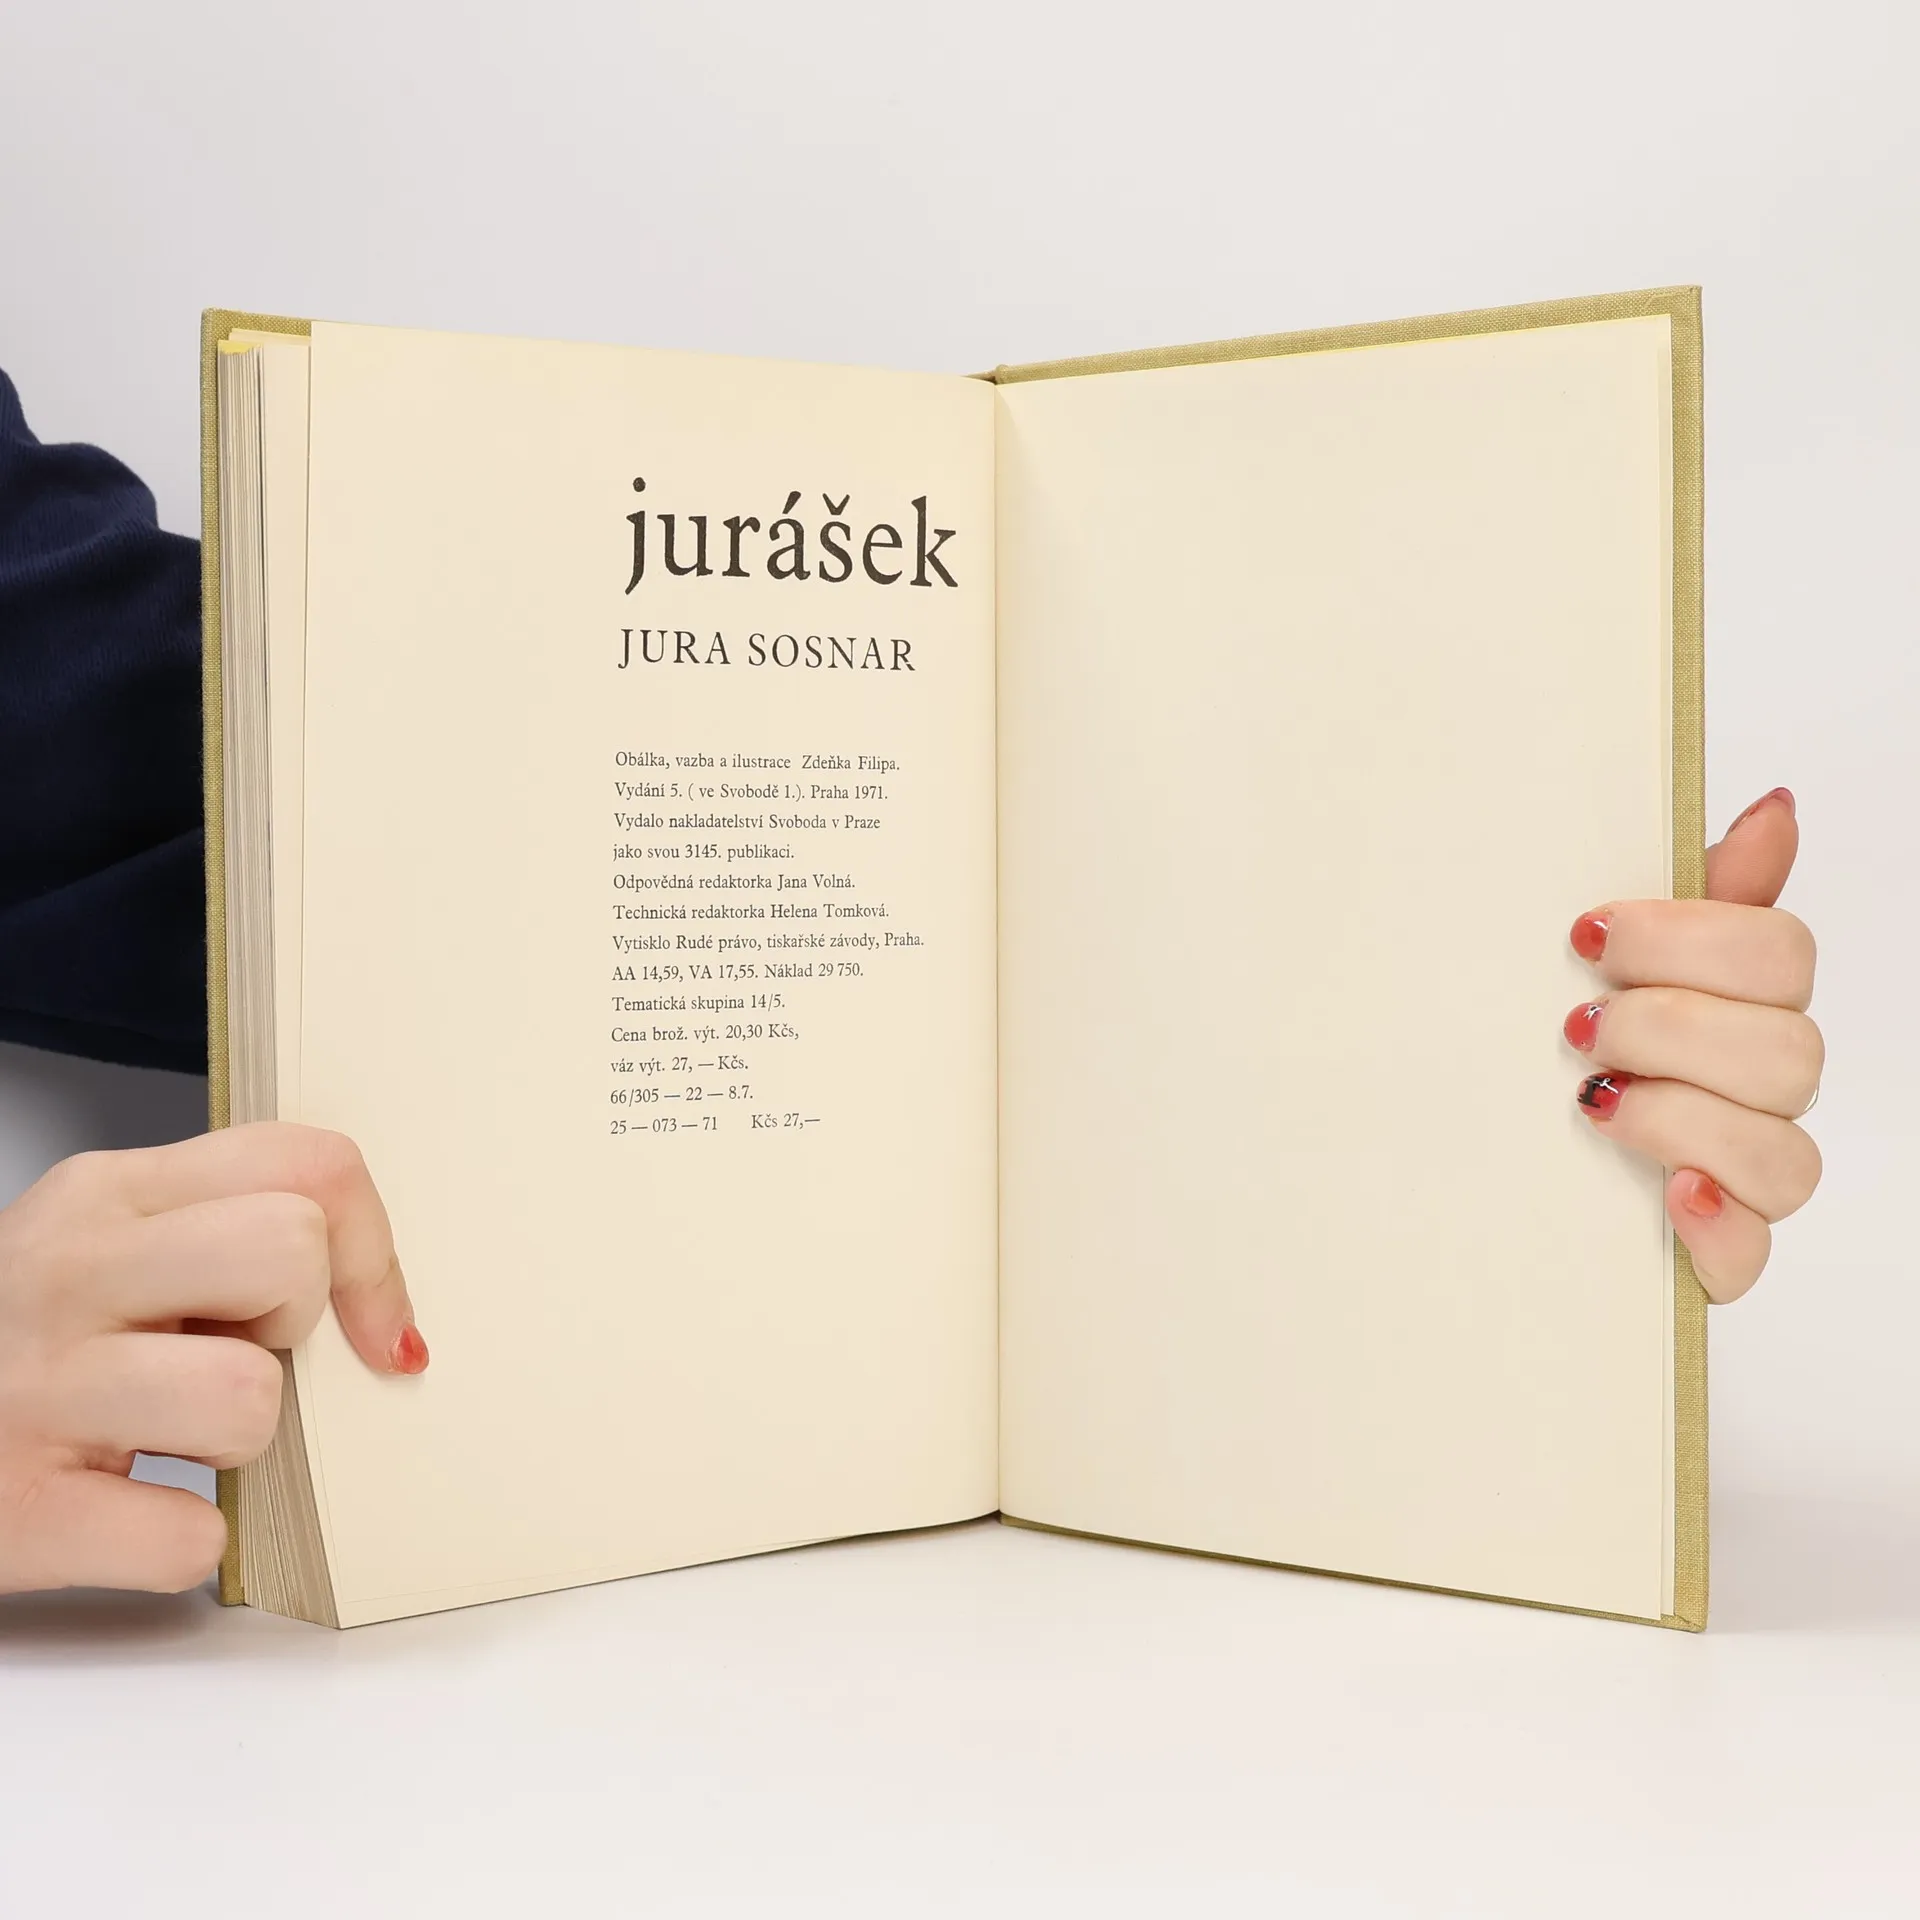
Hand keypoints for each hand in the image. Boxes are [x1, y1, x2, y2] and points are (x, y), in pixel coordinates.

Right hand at [0, 1123, 425, 1595]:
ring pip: (250, 1397)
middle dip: (294, 1326)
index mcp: (108, 1194)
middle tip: (230, 1358)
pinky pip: (188, 1536)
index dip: (369, 1253)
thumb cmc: (18, 1350)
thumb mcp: (112, 1252)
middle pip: (292, 1250)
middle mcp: (68, 1273)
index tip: (362, 1321)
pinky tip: (125, 1514)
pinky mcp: (20, 1511)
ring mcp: (37, 1390)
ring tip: (168, 1439)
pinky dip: (177, 1543)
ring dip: (239, 1444)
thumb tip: (381, 1303)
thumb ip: (230, 1235)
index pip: (311, 1165)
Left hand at [1565, 787, 1820, 1302]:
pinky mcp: (1716, 1253)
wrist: (1496, 1166)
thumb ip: (1698, 891)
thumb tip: (1774, 808)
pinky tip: (1668, 1192)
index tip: (1588, 934)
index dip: (1687, 938)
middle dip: (1670, 1027)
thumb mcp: (1612, 960)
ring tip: (1593, 1101)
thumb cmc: (1572, 1044)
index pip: (1779, 953)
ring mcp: (1745, 1177)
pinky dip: (1714, 1218)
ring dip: (1679, 1115)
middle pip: (1787, 1050)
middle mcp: (1759, 1091)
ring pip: (1783, 1152)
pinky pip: (1752, 1249)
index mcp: (1743, 1005)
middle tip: (1577, 1025)